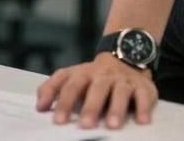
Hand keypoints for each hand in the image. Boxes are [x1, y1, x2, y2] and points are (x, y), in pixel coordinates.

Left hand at [36, 53, 157, 129]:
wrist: (124, 57)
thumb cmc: (94, 77)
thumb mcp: (72, 77)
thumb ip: (53, 89)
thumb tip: (39, 107)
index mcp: (82, 74)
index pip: (70, 85)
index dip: (63, 102)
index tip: (58, 121)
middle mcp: (102, 76)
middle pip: (95, 89)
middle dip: (90, 107)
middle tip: (85, 126)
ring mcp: (123, 81)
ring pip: (119, 92)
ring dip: (115, 108)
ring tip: (112, 125)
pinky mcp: (143, 87)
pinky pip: (144, 96)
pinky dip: (144, 108)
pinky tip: (142, 121)